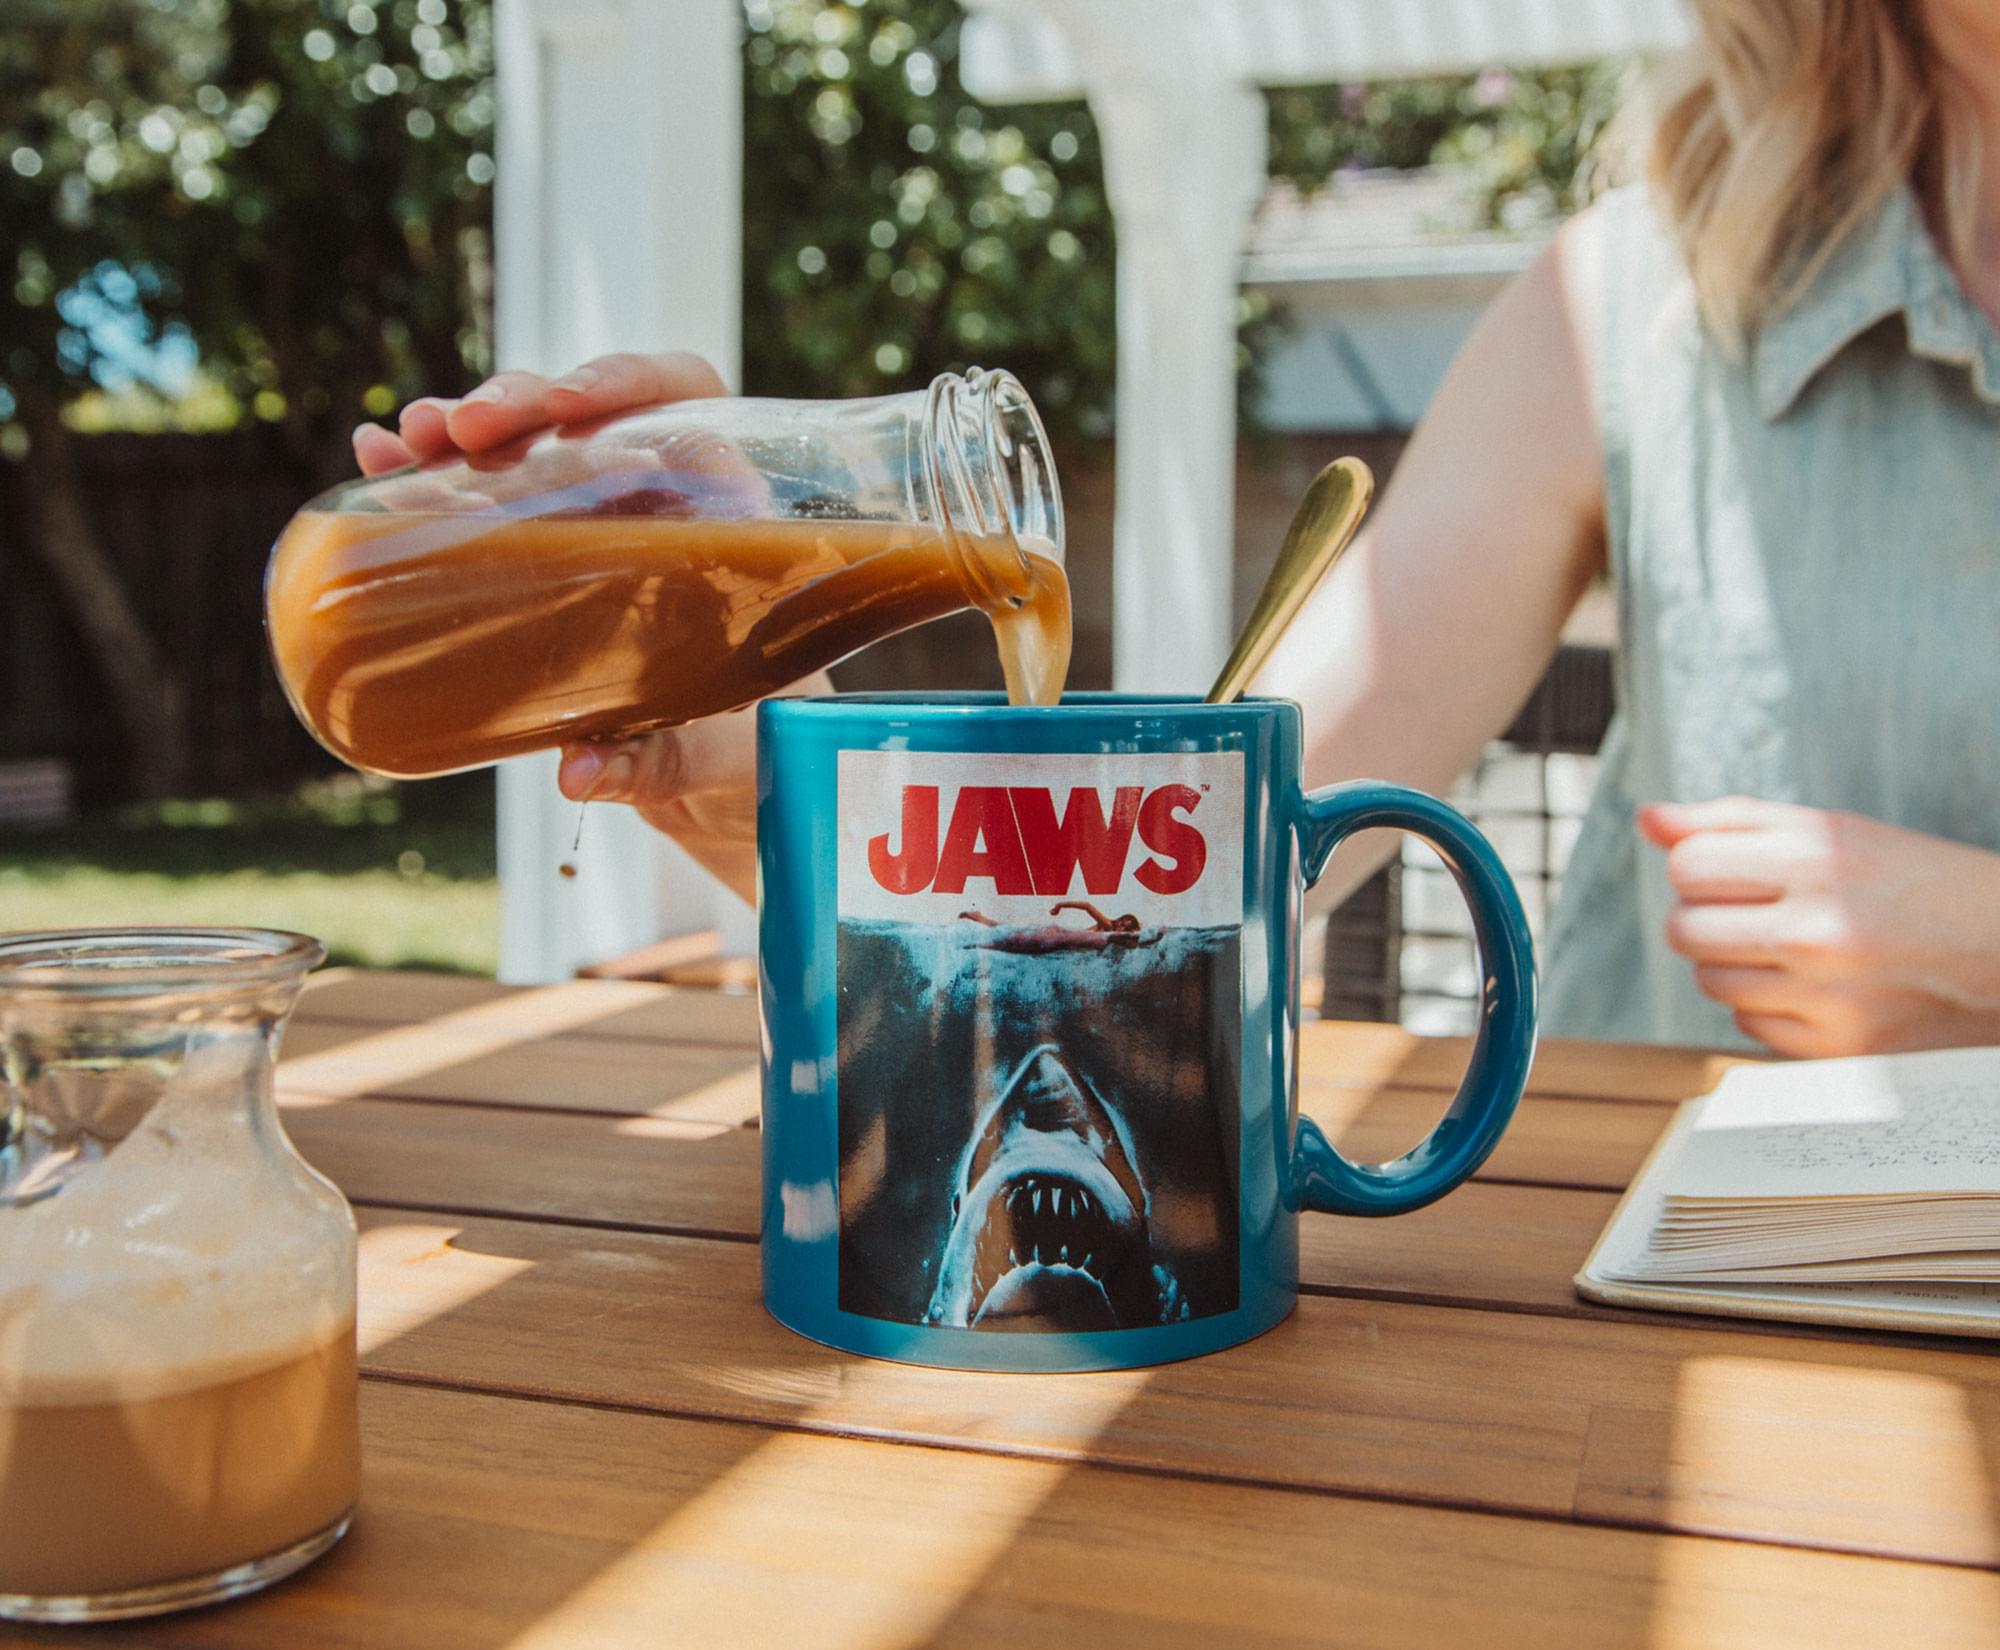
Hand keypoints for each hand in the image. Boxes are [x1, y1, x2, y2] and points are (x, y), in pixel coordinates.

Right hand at [353, 352, 785, 905]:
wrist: (715, 770)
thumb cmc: (737, 745)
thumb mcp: (704, 751)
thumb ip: (651, 760)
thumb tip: (574, 772)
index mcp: (726, 515)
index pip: (684, 397)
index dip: (627, 381)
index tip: (568, 407)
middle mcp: (659, 495)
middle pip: (590, 410)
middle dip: (522, 402)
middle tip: (468, 430)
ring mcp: (594, 512)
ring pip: (530, 438)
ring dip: (465, 426)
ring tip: (413, 437)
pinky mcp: (543, 542)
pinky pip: (486, 484)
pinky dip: (432, 467)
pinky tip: (377, 455)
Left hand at [1641, 797, 1999, 1056]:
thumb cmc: (1916, 882)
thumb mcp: (1834, 832)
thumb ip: (1732, 823)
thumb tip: (1647, 820)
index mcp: (1817, 858)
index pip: (1687, 866)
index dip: (1699, 868)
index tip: (1733, 872)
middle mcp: (1818, 928)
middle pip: (1685, 929)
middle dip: (1705, 918)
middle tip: (1754, 911)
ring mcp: (1828, 995)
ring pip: (1710, 982)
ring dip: (1733, 964)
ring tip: (1789, 948)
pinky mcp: (1840, 1048)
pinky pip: (1749, 1026)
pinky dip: (1768, 1007)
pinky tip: (1814, 987)